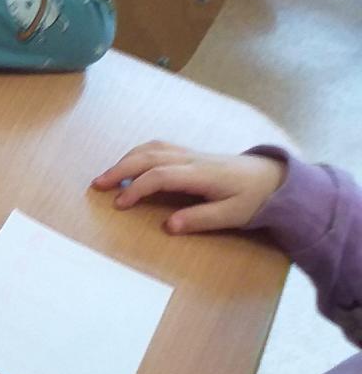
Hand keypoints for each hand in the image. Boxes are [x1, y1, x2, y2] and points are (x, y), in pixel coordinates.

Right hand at [91, 142, 285, 233]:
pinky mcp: (191, 154)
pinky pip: (158, 147)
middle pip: (148, 157)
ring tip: (107, 176)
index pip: (159, 176)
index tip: (120, 205)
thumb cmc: (255, 199)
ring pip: (151, 148)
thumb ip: (200, 219)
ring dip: (126, 160)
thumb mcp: (233, 215)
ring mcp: (190, 154)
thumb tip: (168, 226)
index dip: (137, 189)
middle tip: (97, 184)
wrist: (275, 178)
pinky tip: (130, 164)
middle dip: (120, 169)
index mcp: (200, 174)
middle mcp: (191, 159)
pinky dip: (138, 153)